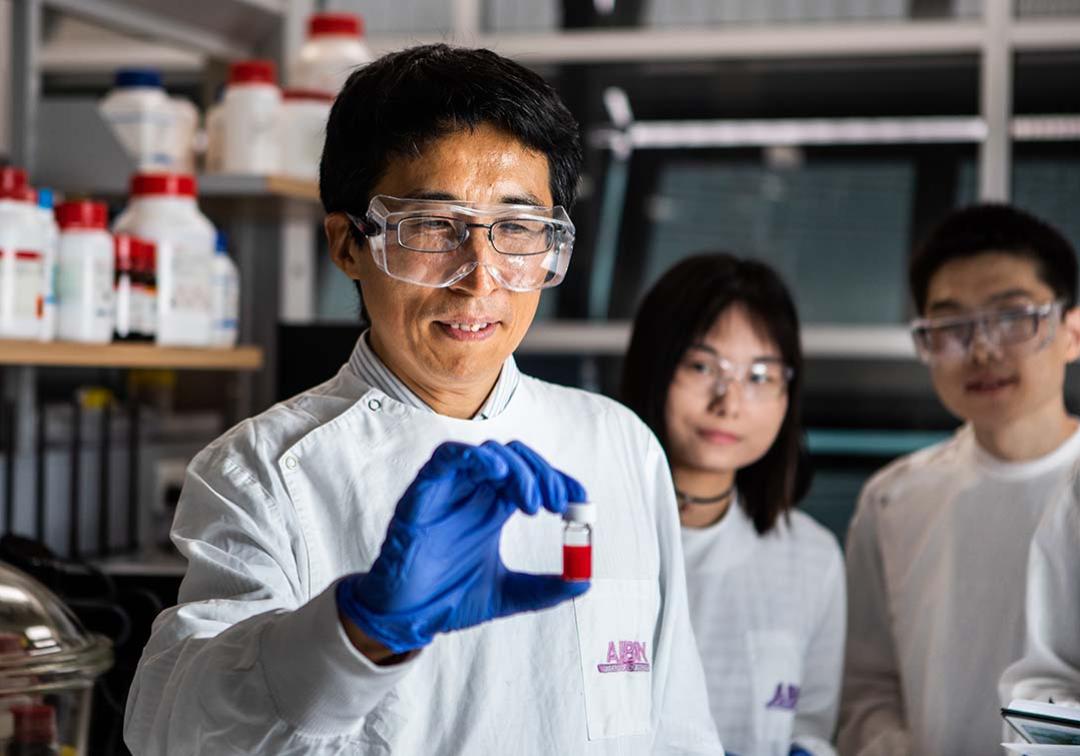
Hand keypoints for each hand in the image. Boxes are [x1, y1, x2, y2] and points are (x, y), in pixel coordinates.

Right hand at [336, 440, 588, 653]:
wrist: (407, 619)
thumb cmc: (449, 599)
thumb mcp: (508, 594)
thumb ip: (544, 589)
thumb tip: (583, 582)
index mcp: (493, 509)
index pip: (532, 478)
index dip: (560, 481)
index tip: (581, 501)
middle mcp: (474, 493)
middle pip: (515, 459)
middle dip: (543, 474)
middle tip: (558, 503)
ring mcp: (449, 490)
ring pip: (488, 453)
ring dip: (517, 469)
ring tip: (533, 502)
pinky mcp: (422, 493)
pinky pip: (446, 458)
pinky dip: (474, 457)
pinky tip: (497, 474)